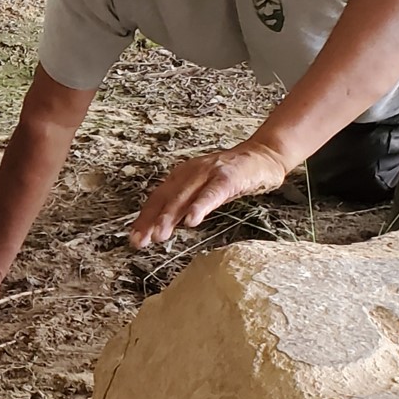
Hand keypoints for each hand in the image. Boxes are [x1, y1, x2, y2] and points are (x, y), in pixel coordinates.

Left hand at [130, 143, 287, 245]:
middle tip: (138, 241)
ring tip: (159, 235)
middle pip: (165, 199)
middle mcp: (191, 172)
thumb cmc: (234, 176)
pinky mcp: (228, 178)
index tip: (133, 238)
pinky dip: (200, 206)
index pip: (158, 198)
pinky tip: (192, 221)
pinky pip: (212, 194)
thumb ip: (186, 204)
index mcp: (182, 175)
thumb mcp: (203, 189)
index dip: (144, 218)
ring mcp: (209, 174)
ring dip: (170, 216)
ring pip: (184, 197)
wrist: (264, 156)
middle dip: (150, 221)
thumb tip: (163, 226)